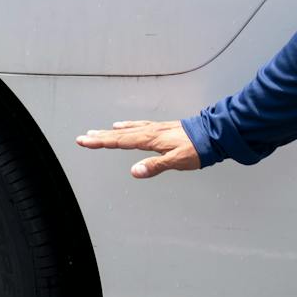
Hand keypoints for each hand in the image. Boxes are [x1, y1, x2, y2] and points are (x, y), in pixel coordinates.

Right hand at [74, 119, 199, 179]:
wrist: (213, 134)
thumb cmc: (197, 149)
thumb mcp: (176, 161)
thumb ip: (155, 166)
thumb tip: (134, 171)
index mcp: (150, 139)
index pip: (120, 141)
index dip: (100, 142)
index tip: (84, 141)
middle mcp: (149, 131)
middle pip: (119, 134)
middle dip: (99, 137)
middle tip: (82, 137)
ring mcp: (154, 128)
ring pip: (127, 129)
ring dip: (110, 132)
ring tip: (96, 132)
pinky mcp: (160, 128)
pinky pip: (137, 125)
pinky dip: (126, 126)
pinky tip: (123, 125)